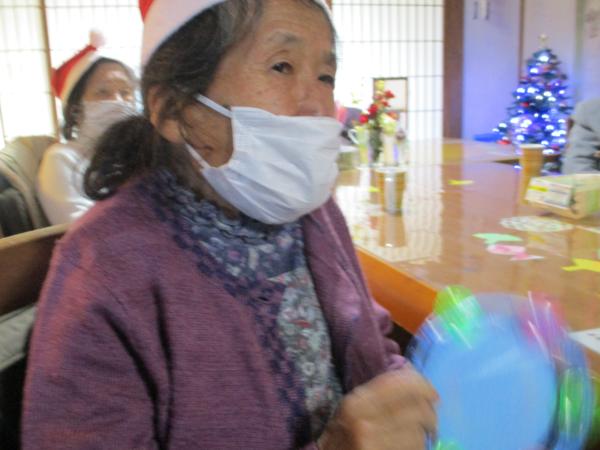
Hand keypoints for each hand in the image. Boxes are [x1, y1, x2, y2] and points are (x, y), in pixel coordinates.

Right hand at [318, 369, 437, 449]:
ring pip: (419, 434)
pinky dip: (417, 448)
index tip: (431, 392)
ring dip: (423, 435)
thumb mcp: (351, 407)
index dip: (423, 385)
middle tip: (430, 417)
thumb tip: (412, 376)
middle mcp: (366, 421)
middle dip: (429, 413)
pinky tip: (409, 446)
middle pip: (417, 409)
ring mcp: (375, 444)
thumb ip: (378, 392)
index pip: (400, 383)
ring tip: (418, 435)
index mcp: (357, 401)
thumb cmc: (340, 434)